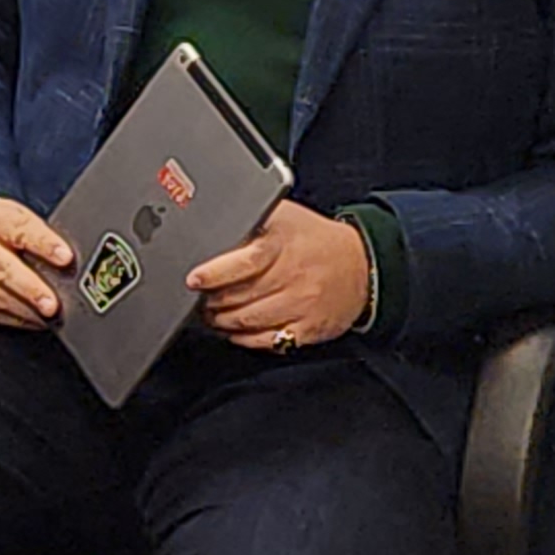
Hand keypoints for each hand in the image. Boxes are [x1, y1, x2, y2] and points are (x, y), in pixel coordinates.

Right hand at [0, 195, 73, 329]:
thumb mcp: (15, 217)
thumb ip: (39, 235)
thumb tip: (71, 260)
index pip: (18, 228)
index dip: (43, 243)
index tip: (65, 257)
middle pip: (1, 268)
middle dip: (30, 288)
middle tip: (52, 304)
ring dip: (25, 309)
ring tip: (49, 317)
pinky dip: (14, 319)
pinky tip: (33, 319)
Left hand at [188, 198, 372, 352]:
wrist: (360, 265)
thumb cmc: (314, 238)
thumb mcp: (283, 215)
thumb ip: (251, 218)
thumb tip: (214, 220)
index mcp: (283, 245)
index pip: (244, 262)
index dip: (215, 273)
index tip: (195, 279)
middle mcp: (293, 277)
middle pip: (242, 295)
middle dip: (212, 300)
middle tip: (196, 298)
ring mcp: (302, 305)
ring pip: (252, 320)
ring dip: (224, 321)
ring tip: (210, 314)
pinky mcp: (309, 329)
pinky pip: (271, 340)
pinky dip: (247, 339)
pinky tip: (234, 332)